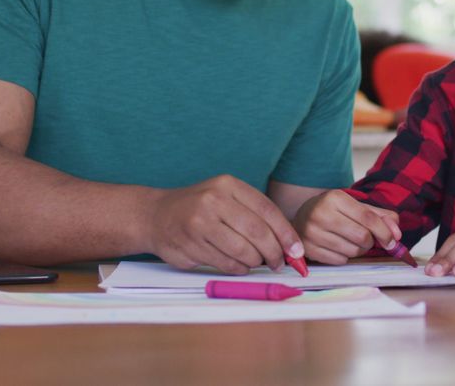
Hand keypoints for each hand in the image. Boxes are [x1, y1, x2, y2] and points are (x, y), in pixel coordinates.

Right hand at [147, 175, 303, 274]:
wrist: (156, 215)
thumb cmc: (201, 209)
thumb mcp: (226, 198)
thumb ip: (255, 216)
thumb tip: (290, 245)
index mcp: (228, 185)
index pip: (267, 210)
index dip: (286, 234)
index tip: (297, 250)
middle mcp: (214, 200)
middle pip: (258, 233)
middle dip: (274, 253)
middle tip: (278, 263)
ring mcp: (200, 222)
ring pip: (243, 251)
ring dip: (255, 262)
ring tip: (255, 262)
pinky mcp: (190, 244)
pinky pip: (226, 263)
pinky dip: (238, 269)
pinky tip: (238, 265)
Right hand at [293, 189, 401, 264]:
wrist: (302, 217)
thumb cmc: (334, 211)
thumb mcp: (355, 206)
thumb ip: (380, 216)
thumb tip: (397, 234)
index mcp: (335, 198)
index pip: (368, 218)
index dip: (385, 232)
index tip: (393, 241)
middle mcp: (321, 213)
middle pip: (362, 236)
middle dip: (370, 241)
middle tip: (366, 238)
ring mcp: (312, 233)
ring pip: (352, 251)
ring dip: (359, 250)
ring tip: (351, 241)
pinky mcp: (308, 250)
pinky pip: (339, 261)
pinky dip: (345, 257)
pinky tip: (338, 247)